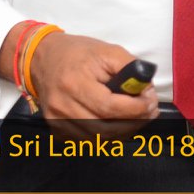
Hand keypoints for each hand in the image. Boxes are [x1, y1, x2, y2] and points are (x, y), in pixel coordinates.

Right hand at [1, 29, 158, 138]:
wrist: (43, 58)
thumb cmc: (77, 53)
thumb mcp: (107, 51)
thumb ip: (129, 68)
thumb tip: (146, 89)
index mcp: (74, 82)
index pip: (110, 107)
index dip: (135, 109)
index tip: (151, 102)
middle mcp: (63, 105)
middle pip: (105, 129)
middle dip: (134, 123)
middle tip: (149, 111)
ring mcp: (57, 120)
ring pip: (98, 140)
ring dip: (123, 132)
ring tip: (136, 118)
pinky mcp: (56, 129)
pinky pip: (87, 142)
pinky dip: (106, 137)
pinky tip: (117, 124)